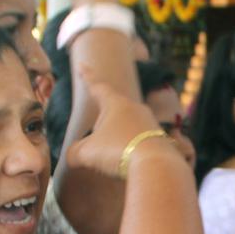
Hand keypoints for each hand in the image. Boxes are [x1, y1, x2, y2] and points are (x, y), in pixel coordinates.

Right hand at [66, 71, 182, 179]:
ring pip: (128, 128)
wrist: (157, 166)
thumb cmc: (118, 152)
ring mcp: (151, 124)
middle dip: (103, 123)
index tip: (83, 67)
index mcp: (116, 104)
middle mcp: (136, 109)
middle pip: (114, 110)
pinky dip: (131, 152)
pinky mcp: (162, 140)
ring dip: (118, 141)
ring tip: (114, 158)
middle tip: (97, 137)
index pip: (98, 87)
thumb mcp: (87, 153)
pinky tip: (130, 165)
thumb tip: (72, 157)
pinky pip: (140, 143)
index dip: (88, 78)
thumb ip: (74, 153)